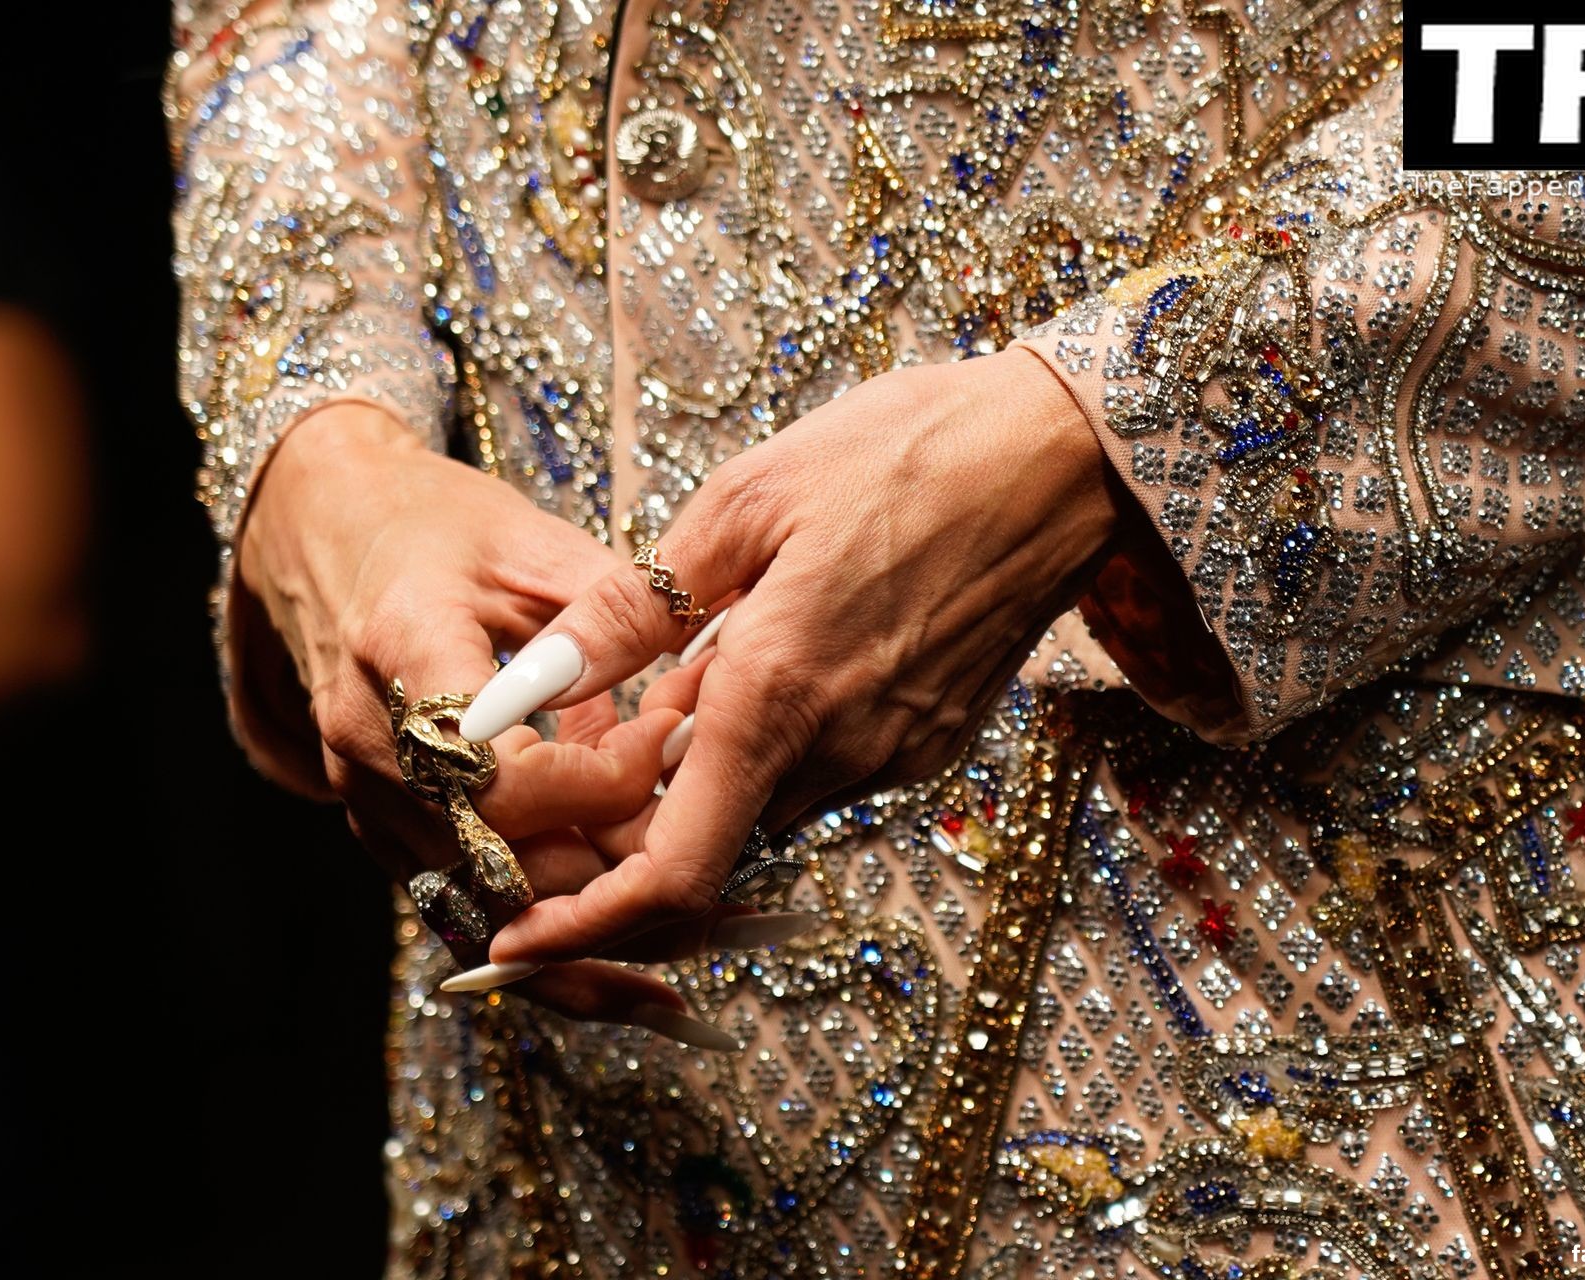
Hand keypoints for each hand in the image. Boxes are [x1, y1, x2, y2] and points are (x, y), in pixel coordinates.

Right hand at [239, 402, 711, 1032]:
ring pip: (483, 906)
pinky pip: (462, 907)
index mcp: (405, 648)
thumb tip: (697, 707)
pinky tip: (625, 968)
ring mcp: (364, 795)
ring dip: (588, 927)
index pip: (505, 777)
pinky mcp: (379, 826)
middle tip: (713, 861)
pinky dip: (545, 937)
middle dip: (615, 872)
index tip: (673, 739)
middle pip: (498, 861)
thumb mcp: (533, 546)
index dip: (603, 783)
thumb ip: (615, 624)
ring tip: (688, 944)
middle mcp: (371, 742)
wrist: (325, 534)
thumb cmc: (439, 527)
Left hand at [466, 349, 1121, 966]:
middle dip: (652, 794)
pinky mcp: (933, 746)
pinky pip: (826, 768)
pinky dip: (782, 735)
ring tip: (733, 632)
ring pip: (766, 796)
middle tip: (644, 691)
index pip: (674, 872)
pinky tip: (796, 638)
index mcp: (777, 694)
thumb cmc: (901, 454)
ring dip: (721, 753)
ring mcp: (896, 757)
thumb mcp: (740, 503)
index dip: (587, 922)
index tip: (522, 936)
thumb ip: (630, 611)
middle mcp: (842, 750)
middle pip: (710, 831)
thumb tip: (535, 684)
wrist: (1063, 457)